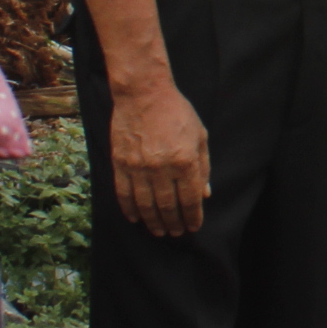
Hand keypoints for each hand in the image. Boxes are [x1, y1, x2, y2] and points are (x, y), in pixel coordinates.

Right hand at [110, 74, 211, 237]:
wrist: (143, 93)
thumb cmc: (177, 112)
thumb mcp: (200, 136)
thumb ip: (204, 166)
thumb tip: (205, 194)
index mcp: (185, 161)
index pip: (190, 199)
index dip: (192, 217)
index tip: (193, 227)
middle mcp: (162, 168)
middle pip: (167, 206)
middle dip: (173, 223)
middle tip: (176, 233)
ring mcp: (138, 167)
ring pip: (145, 204)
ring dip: (152, 221)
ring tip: (158, 231)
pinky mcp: (121, 163)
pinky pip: (124, 193)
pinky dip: (129, 209)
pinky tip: (135, 218)